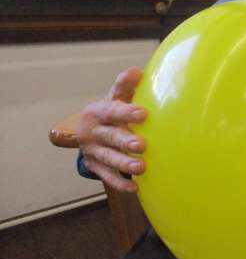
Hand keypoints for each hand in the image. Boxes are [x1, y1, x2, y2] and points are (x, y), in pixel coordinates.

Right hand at [77, 67, 146, 192]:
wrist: (90, 129)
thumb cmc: (112, 110)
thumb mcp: (117, 95)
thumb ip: (126, 85)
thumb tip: (138, 71)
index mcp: (97, 111)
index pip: (111, 111)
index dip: (126, 112)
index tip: (143, 113)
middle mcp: (91, 132)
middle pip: (109, 136)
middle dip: (125, 141)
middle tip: (142, 145)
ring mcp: (92, 151)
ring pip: (108, 158)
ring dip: (124, 164)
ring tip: (142, 168)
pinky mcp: (95, 166)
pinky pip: (107, 176)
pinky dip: (119, 182)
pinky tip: (134, 187)